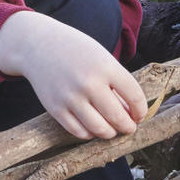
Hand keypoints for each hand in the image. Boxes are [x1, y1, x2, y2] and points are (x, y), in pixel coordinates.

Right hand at [0, 11, 147, 139]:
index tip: (139, 115)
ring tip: (112, 129)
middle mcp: (89, 83)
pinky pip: (79, 132)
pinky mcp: (55, 109)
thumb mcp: (101, 58)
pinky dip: (90, 133)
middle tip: (129, 127)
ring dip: (110, 133)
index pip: (134, 97)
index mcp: (105, 67)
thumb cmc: (76, 52)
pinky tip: (93, 127)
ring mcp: (70, 97)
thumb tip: (130, 113)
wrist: (38, 46)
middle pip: (118, 117)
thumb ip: (116, 83)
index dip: (141, 110)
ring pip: (99, 129)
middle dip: (128, 127)